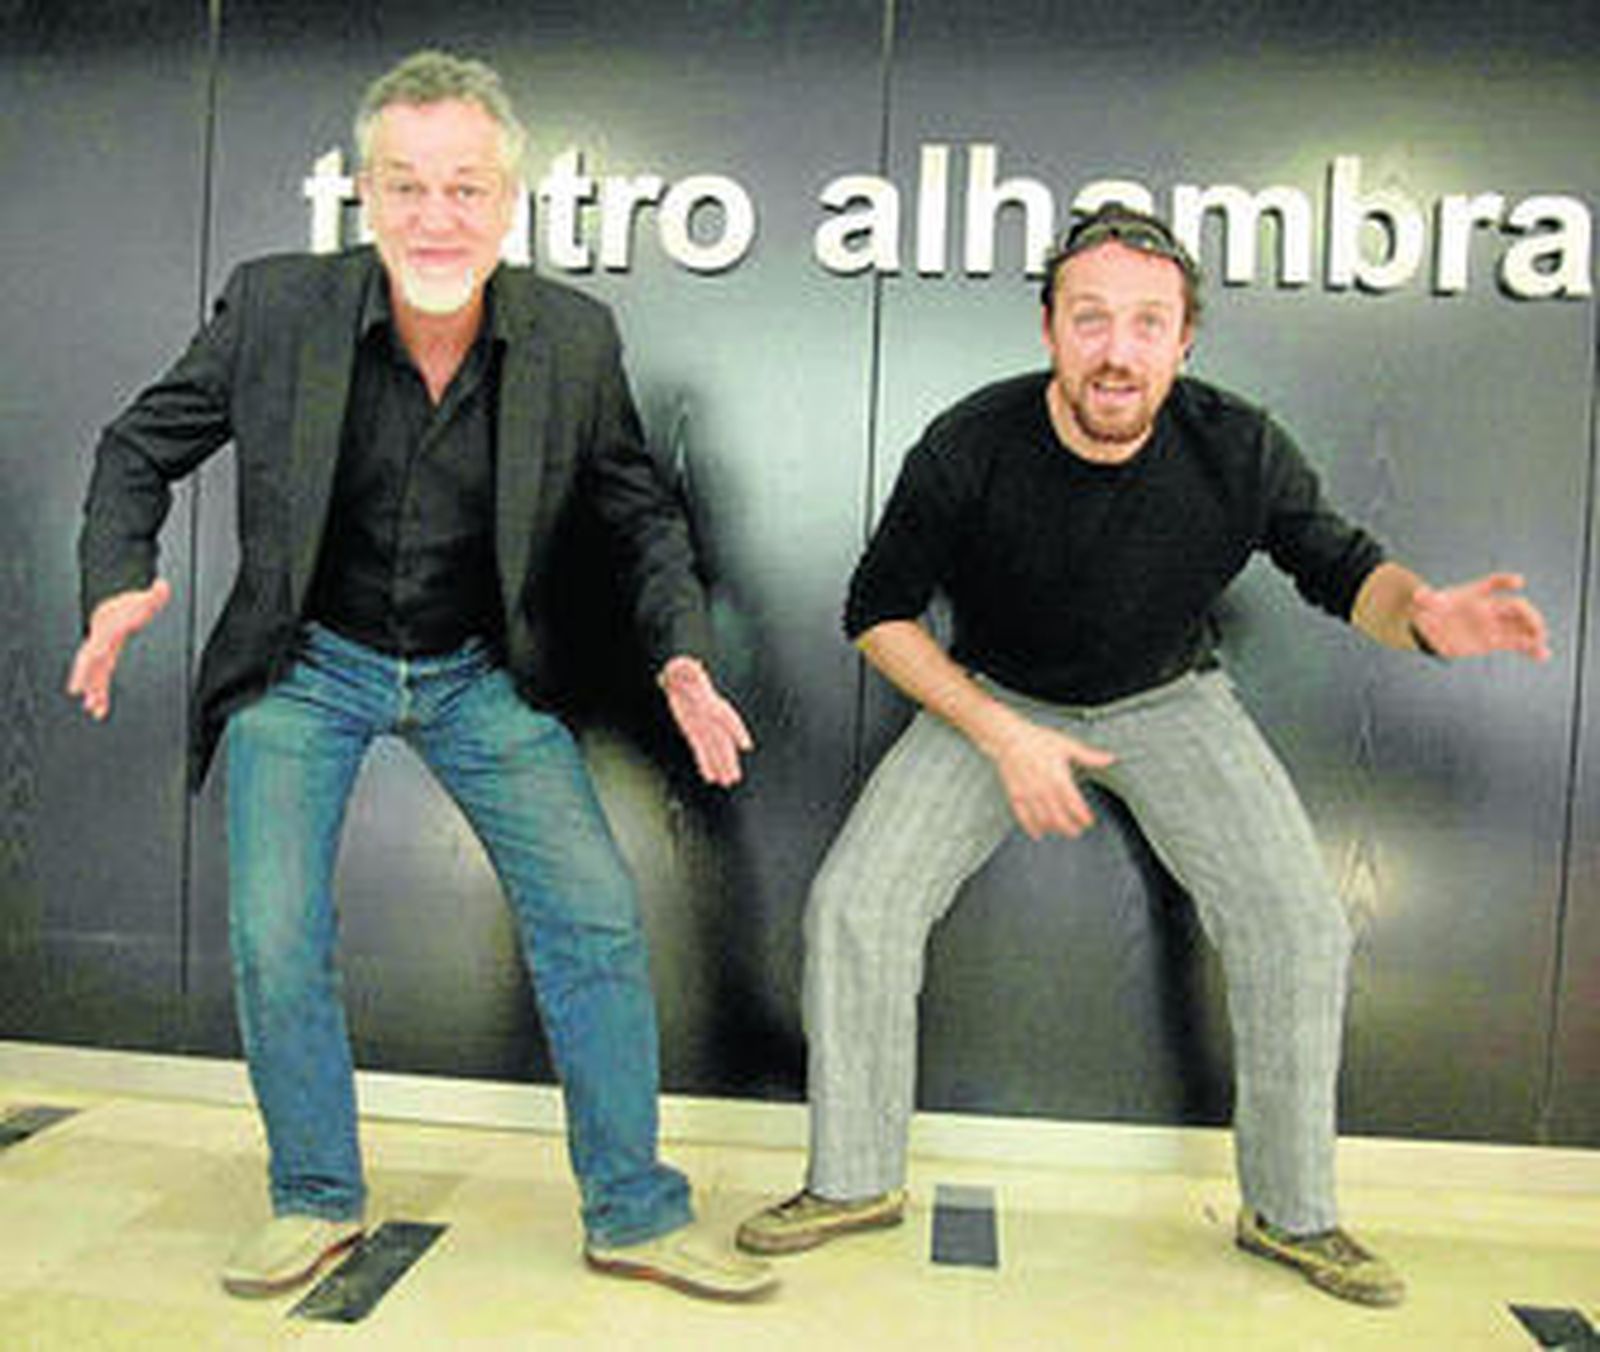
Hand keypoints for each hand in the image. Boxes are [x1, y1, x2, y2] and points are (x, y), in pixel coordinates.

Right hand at [65, 579, 172, 720]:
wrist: (114, 606)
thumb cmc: (128, 605)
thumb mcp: (144, 599)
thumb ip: (154, 594)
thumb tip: (163, 585)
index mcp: (108, 632)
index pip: (97, 645)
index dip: (91, 654)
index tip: (89, 662)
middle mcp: (101, 644)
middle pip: (90, 663)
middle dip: (84, 677)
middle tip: (78, 692)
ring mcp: (102, 653)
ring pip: (94, 675)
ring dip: (93, 692)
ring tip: (94, 710)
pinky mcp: (105, 660)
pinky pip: (100, 679)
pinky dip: (99, 693)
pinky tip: (98, 706)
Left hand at [658, 655, 753, 786]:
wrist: (677, 675)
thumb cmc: (681, 669)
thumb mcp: (683, 667)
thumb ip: (687, 669)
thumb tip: (690, 667)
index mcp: (710, 701)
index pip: (726, 718)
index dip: (737, 731)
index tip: (745, 745)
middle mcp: (710, 717)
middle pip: (722, 741)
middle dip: (728, 760)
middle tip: (735, 778)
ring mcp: (703, 726)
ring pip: (714, 750)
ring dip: (721, 766)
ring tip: (728, 782)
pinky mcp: (693, 732)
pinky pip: (700, 751)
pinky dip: (705, 764)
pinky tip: (709, 777)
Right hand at [986, 715, 1115, 840]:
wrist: (1009, 738)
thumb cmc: (1036, 740)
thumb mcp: (1066, 745)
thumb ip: (1089, 756)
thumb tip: (1108, 758)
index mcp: (1058, 778)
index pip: (1075, 805)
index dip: (1083, 817)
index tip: (1088, 821)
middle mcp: (1044, 790)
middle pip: (1060, 818)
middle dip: (1070, 828)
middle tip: (1077, 831)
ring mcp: (1029, 795)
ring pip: (1043, 820)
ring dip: (1054, 829)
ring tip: (1061, 830)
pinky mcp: (1016, 795)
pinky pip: (1023, 817)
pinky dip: (1031, 828)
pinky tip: (1037, 833)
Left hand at [1412, 573, 1550, 661]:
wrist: (1427, 626)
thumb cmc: (1427, 609)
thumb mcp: (1422, 603)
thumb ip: (1425, 598)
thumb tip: (1418, 594)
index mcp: (1474, 594)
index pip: (1493, 583)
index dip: (1506, 581)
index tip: (1519, 582)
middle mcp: (1488, 607)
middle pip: (1515, 607)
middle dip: (1529, 615)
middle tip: (1536, 628)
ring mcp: (1492, 624)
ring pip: (1519, 626)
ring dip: (1534, 633)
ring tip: (1542, 645)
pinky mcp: (1493, 641)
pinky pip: (1515, 643)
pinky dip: (1529, 648)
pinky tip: (1541, 655)